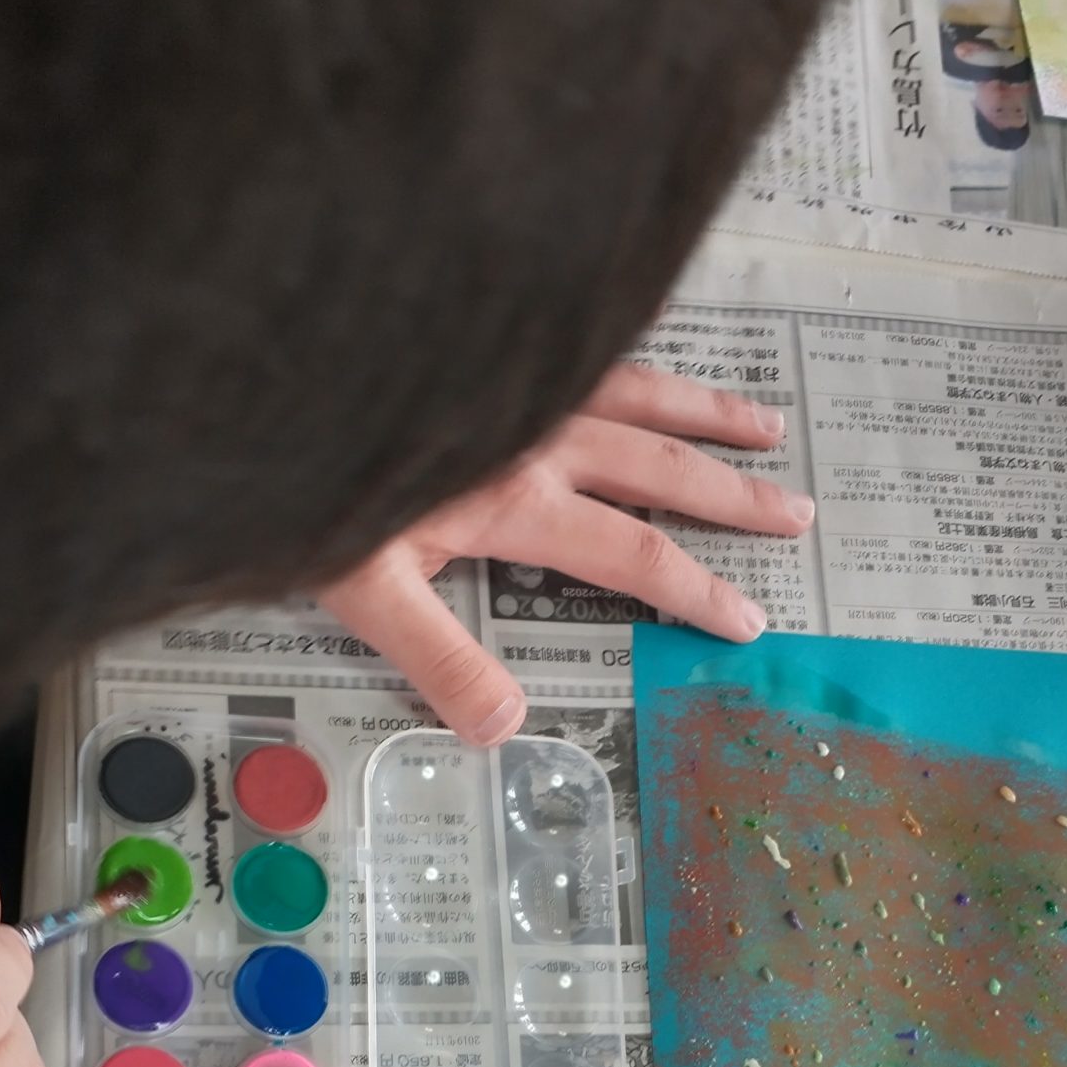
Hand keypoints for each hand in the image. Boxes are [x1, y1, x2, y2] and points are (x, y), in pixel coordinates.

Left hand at [317, 364, 809, 740]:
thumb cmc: (303, 471)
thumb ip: (438, 656)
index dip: (698, 590)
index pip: (635, 553)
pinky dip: (634, 351)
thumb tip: (503, 725)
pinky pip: (588, 343)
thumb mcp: (364, 586)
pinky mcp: (490, 341)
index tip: (747, 618)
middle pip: (661, 465)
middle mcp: (536, 432)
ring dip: (707, 412)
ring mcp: (519, 378)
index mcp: (517, 498)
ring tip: (766, 426)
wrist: (271, 357)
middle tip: (795, 513)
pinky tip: (647, 350)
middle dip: (734, 495)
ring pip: (639, 392)